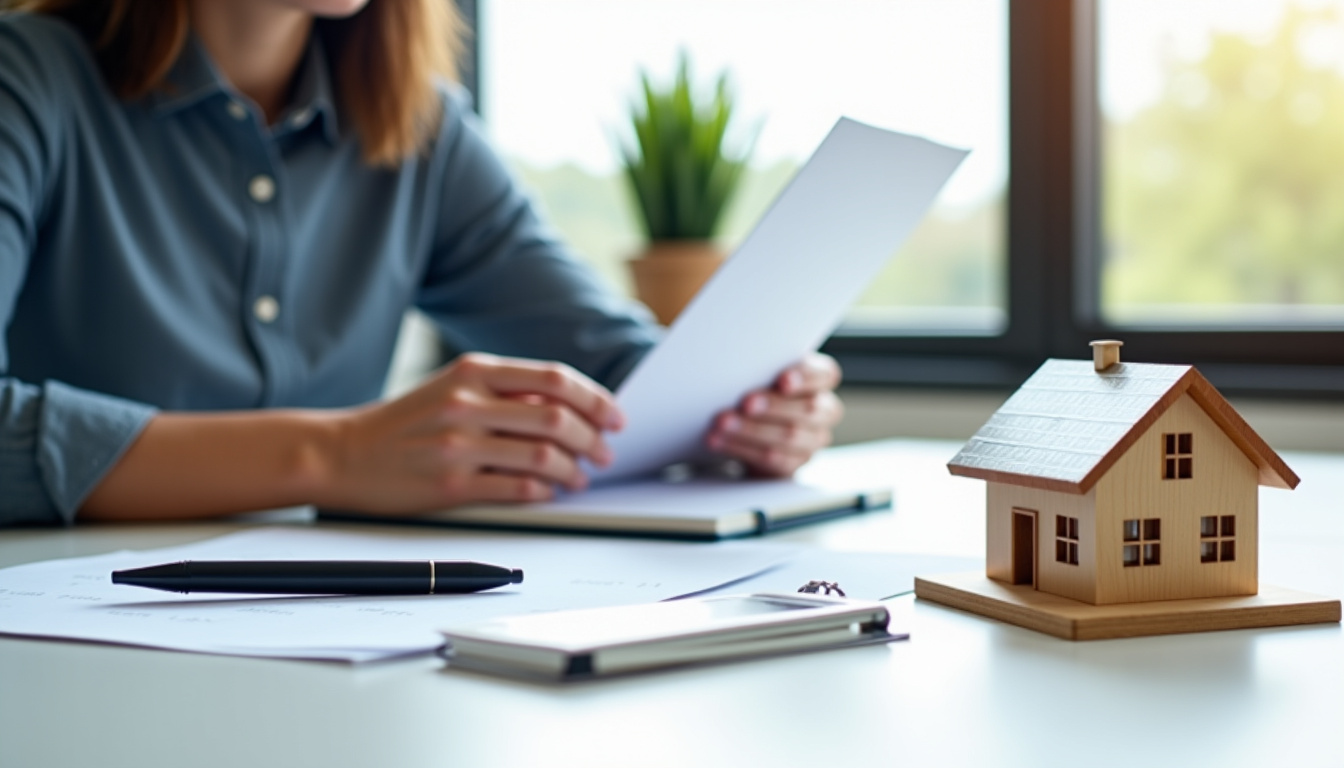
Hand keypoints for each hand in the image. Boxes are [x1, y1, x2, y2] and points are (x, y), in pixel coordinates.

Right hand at [323, 352, 623, 512]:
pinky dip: (543, 492)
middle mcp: (466, 403)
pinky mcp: (449, 485)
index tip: (615, 416)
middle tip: (604, 453)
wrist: (340, 453)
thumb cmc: (403, 423)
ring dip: (573, 470)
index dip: (595, 398)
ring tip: (579, 478)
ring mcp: (457, 445)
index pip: (554, 378)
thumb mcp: (452, 387)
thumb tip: (569, 407)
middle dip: (592, 438)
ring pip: (542, 455)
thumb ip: (505, 391)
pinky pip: (516, 489)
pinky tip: (548, 492)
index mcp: (473, 371)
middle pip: (556, 417)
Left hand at [705, 353, 843, 476]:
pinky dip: (743, 448)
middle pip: (808, 409)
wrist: (753, 427)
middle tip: (745, 404)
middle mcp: (825, 410)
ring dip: (751, 430)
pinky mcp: (794, 463)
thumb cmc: (759, 388)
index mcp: (821, 379)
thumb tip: (738, 368)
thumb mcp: (763, 374)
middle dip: (773, 406)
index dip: (805, 378)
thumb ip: (762, 369)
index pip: (824, 375)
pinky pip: (773, 459)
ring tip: (723, 423)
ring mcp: (813, 439)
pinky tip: (721, 441)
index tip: (782, 380)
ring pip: (789, 436)